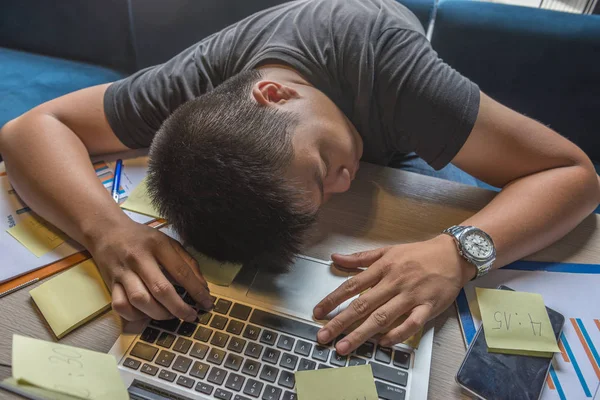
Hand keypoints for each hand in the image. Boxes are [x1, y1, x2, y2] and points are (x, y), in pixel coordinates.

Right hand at [89, 219, 212, 321]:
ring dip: (159, 314)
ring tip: (171, 315)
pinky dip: (135, 315)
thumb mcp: (168, 242)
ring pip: (140, 300)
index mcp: (158, 245)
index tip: (207, 303)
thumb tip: (203, 288)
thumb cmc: (143, 239)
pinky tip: (147, 314)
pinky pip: (121, 306)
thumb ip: (187, 262)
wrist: (107, 231)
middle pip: (160, 289)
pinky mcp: (110, 284)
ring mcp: (122, 272)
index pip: (181, 272)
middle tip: (191, 316)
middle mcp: (139, 258)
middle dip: (179, 308)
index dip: (197, 291)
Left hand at [313, 235, 474, 354]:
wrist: (453, 254)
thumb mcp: (387, 250)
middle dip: (340, 321)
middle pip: (363, 304)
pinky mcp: (428, 307)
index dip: (332, 299)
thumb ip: (360, 258)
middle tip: (323, 336)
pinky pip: (411, 324)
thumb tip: (335, 258)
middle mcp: (394, 282)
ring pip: (383, 317)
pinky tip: (382, 343)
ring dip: (361, 333)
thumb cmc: (418, 254)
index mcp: (383, 267)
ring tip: (344, 346)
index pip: (352, 285)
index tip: (317, 313)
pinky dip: (397, 335)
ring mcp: (411, 296)